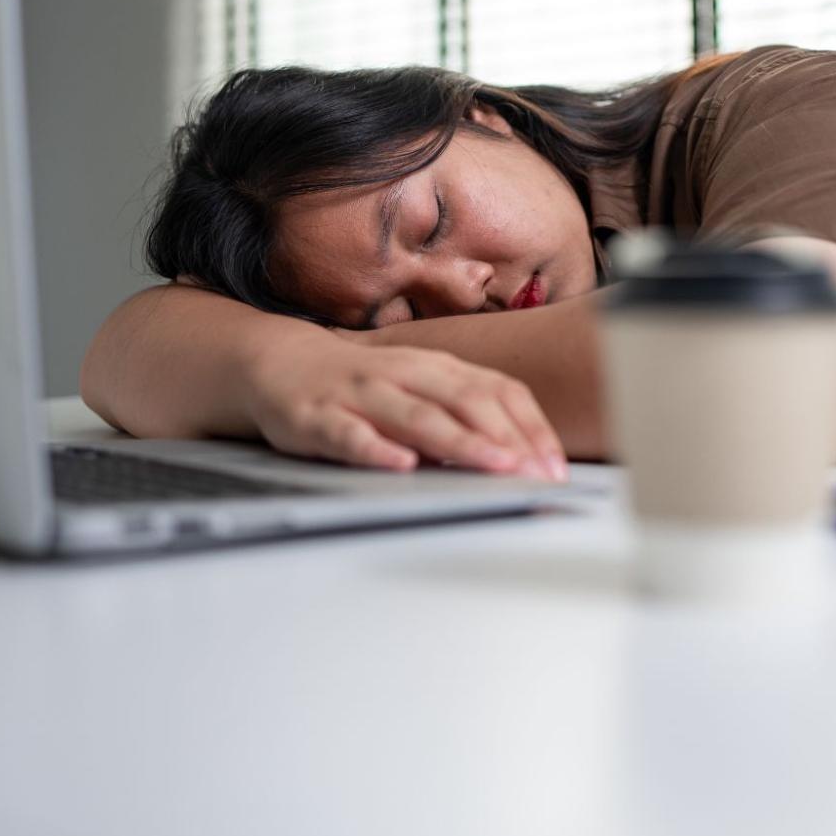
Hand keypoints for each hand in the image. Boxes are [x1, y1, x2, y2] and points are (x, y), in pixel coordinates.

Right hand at [238, 327, 567, 479]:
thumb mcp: (421, 388)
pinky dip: (377, 449)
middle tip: (536, 472)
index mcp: (437, 367)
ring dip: (460, 441)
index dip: (530, 427)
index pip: (497, 391)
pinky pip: (351, 433)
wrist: (281, 363)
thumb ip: (464, 414)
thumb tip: (522, 455)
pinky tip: (401, 464)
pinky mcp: (318, 417)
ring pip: (417, 415)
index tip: (555, 465)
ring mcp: (360, 393)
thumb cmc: (364, 385)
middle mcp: (404, 374)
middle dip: (507, 438)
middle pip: (466, 400)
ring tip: (495, 465)